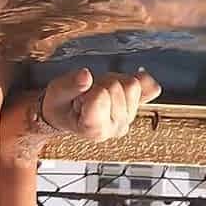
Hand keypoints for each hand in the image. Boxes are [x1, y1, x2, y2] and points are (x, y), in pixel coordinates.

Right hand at [42, 68, 161, 140]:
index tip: (79, 99)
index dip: (89, 89)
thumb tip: (86, 76)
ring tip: (98, 92)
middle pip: (118, 87)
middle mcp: (115, 127)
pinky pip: (149, 86)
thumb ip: (70, 85)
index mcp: (94, 129)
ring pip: (132, 84)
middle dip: (101, 83)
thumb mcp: (56, 95)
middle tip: (87, 94)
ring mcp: (128, 118)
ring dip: (113, 81)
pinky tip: (121, 86)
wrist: (67, 113)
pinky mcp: (138, 108)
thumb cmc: (61, 107)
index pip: (102, 95)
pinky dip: (139, 80)